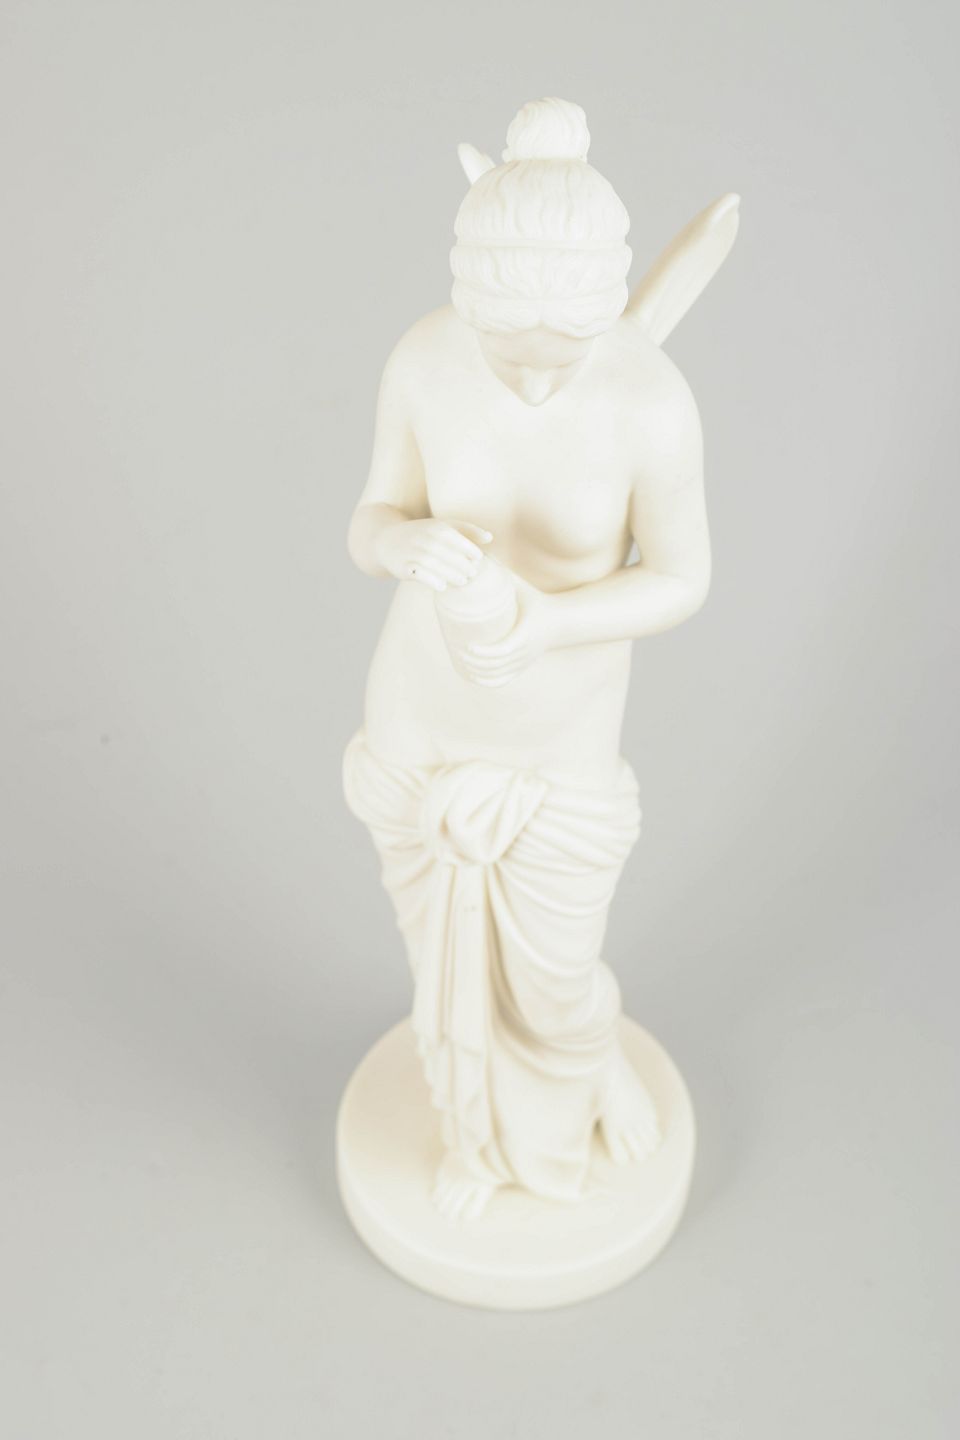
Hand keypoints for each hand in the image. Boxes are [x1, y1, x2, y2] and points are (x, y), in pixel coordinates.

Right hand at [374, 518, 491, 591]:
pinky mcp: (402, 566)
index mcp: (436, 527)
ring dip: (451, 573)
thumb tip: (491, 538)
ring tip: (463, 581)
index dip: (470, 551)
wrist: (386, 541)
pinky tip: (442, 586)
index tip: (478, 560)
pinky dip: (431, 580)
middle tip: (472, 574)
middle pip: (448, 553)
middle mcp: (424, 538)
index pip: (458, 539)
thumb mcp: (442, 527)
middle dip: (463, 564)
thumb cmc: (422, 534)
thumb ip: (467, 530)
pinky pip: (418, 574)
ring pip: (434, 563)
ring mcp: (412, 552)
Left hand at [458, 578, 564, 686]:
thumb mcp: (522, 588)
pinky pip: (505, 680)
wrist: (561, 622)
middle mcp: (525, 652)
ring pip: (499, 675)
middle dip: (476, 663)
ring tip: (462, 663)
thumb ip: (502, 572)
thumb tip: (479, 557)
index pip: (503, 650)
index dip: (484, 653)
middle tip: (458, 651)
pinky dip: (490, 682)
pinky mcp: (523, 666)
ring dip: (479, 673)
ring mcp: (524, 661)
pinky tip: (475, 678)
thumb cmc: (537, 601)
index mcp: (525, 634)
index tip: (468, 647)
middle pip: (497, 665)